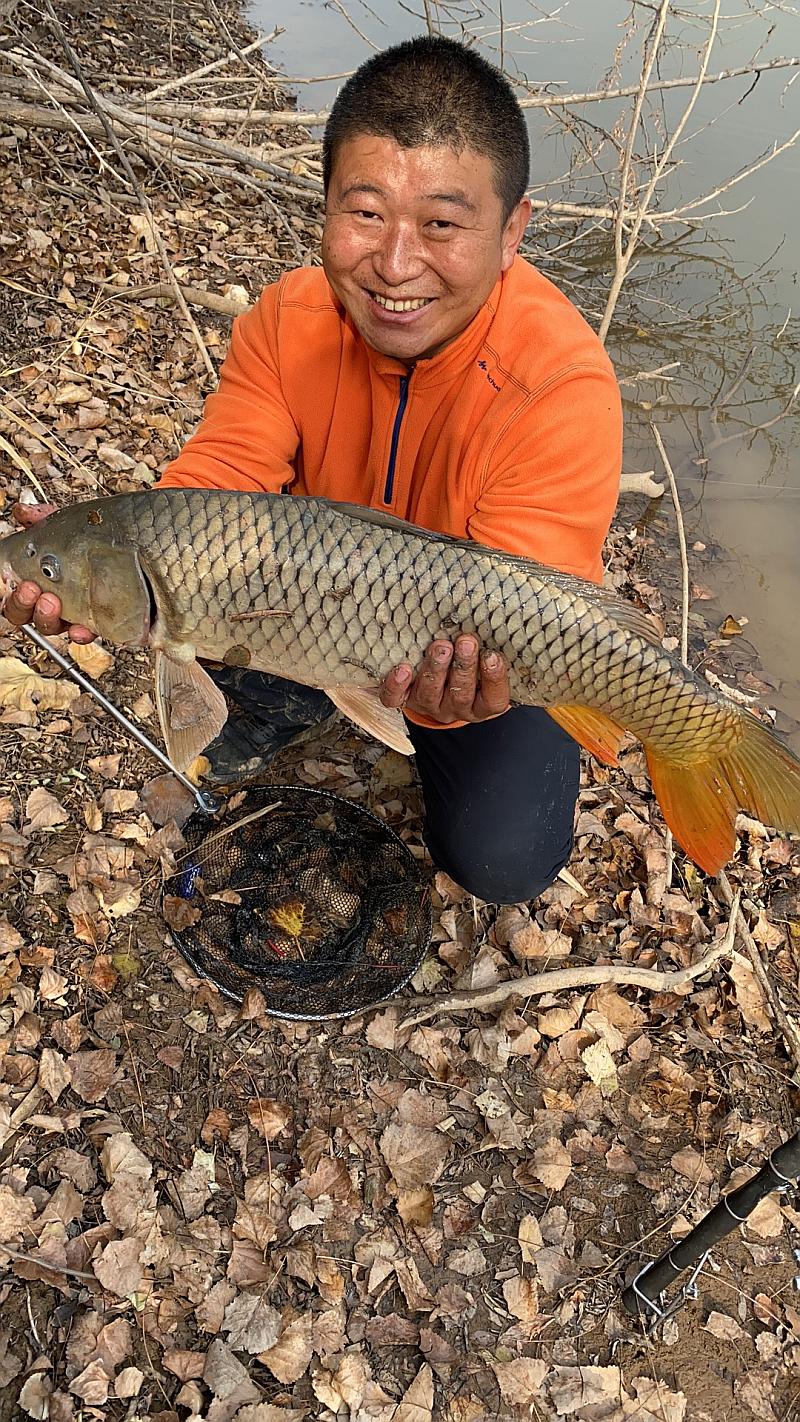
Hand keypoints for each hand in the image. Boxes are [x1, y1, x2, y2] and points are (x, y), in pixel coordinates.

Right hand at [2, 503, 94, 642]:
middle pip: (26, 614)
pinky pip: (87, 635)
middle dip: (23, 605)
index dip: (12, 594)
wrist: (142, 547)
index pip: (16, 594)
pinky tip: (82, 627)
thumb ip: (45, 520)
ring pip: (52, 627)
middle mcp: (55, 599)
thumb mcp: (71, 526)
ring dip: (47, 618)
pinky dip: (81, 633)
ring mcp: (78, 613)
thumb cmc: (100, 540)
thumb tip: (21, 511)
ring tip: (52, 602)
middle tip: (31, 589)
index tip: (18, 581)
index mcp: (41, 579)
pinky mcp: (102, 623)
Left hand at [380, 634, 510, 725]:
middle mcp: (457, 708)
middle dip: (463, 668)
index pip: (494, 699)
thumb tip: (522, 600)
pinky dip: (397, 686)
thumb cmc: (474, 663)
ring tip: (440, 646)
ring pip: (431, 695)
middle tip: (465, 641)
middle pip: (461, 696)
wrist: (441, 682)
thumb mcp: (490, 658)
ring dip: (436, 670)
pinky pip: (396, 700)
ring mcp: (431, 705)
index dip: (494, 680)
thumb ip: (502, 642)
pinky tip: (402, 668)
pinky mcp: (406, 699)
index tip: (493, 656)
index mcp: (484, 704)